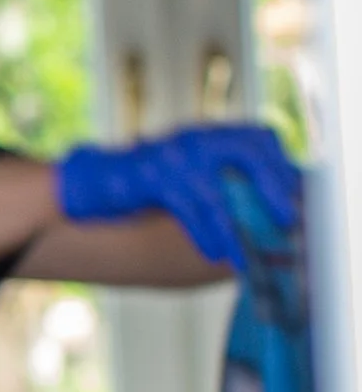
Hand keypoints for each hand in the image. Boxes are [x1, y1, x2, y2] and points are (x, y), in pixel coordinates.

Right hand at [55, 123, 301, 264]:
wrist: (96, 181)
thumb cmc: (149, 184)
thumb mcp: (190, 174)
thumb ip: (223, 183)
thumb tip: (267, 213)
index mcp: (208, 134)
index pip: (258, 136)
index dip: (280, 164)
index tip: (294, 192)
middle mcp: (195, 137)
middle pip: (247, 152)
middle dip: (270, 186)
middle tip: (286, 219)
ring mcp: (173, 154)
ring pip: (215, 193)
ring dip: (233, 230)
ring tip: (244, 257)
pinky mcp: (152, 175)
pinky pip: (187, 208)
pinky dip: (203, 233)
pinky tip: (213, 252)